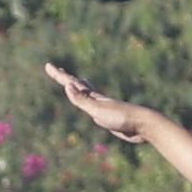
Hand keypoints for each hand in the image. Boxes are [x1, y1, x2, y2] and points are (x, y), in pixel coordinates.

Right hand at [32, 58, 159, 147]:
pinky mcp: (110, 116)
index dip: (59, 76)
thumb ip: (82, 100)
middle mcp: (98, 99)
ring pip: (88, 94)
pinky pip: (95, 105)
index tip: (48, 66)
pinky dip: (91, 100)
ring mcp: (104, 106)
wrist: (143, 125)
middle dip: (66, 79)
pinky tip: (95, 102)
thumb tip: (67, 86)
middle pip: (79, 86)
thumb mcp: (98, 110)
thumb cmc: (122, 118)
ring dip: (80, 87)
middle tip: (57, 70)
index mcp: (94, 97)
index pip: (72, 84)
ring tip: (77, 81)